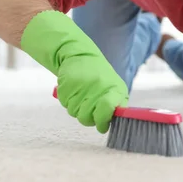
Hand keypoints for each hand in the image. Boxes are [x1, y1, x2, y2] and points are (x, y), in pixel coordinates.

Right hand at [21, 10, 127, 132]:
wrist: (80, 56)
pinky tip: (74, 91)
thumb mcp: (116, 89)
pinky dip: (68, 100)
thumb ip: (117, 106)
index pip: (107, 109)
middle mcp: (97, 89)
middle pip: (87, 118)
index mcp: (113, 90)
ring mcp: (80, 88)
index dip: (103, 121)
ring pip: (74, 113)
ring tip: (82, 95)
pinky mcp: (65, 87)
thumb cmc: (101, 76)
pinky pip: (65, 104)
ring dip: (77, 108)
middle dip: (88, 117)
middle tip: (89, 108)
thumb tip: (115, 123)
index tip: (102, 125)